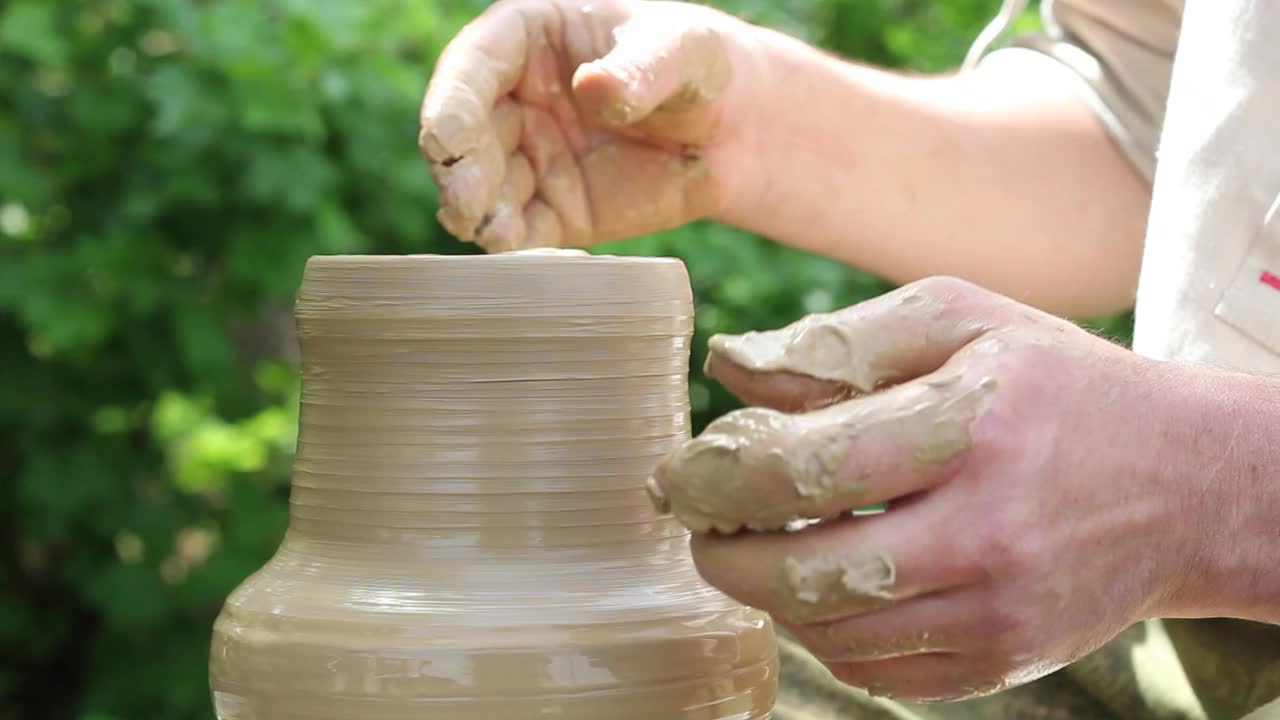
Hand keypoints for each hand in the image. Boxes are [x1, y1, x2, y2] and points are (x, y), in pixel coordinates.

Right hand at [419, 0, 766, 251]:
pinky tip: (519, 254)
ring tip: (493, 234)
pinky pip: (520, 231)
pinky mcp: (551, 210)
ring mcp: (528, 158)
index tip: (445, 138)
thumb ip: (641, 68)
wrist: (733, 129)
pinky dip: (513, 246)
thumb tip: (592, 87)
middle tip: (466, 202)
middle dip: (460, 171)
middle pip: (466, 135)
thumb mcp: (680, 50)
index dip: (452, 101)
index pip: (473, 65)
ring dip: (480, 214)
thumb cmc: (696, 64)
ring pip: (483, 189)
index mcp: (526, 39)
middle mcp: (512, 99)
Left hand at [647, 276, 1200, 701]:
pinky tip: (824, 586)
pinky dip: (825, 633)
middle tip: (701, 528)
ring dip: (768, 596)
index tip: (681, 475)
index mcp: (968, 426)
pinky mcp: (1001, 660)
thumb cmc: (1058, 386)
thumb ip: (838, 341)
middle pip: (803, 576)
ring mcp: (996, 611)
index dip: (716, 478)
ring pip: (830, 634)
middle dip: (723, 556)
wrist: (1186, 486)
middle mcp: (984, 531)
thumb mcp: (961, 320)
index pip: (800, 469)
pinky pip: (875, 670)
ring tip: (762, 548)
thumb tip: (727, 366)